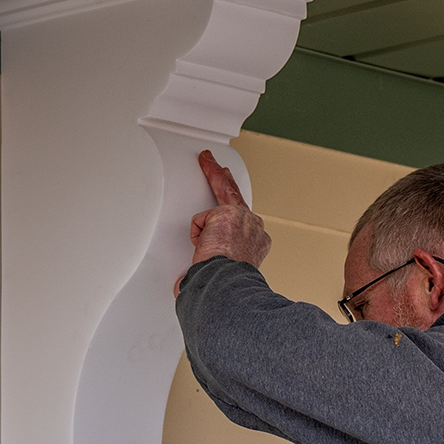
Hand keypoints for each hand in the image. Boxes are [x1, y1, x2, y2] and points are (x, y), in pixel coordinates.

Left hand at [177, 150, 271, 294]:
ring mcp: (241, 217)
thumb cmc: (230, 280)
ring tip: (207, 158)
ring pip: (221, 191)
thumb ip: (218, 264)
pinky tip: (203, 245)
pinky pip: (200, 222)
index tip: (234, 210)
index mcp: (258, 239)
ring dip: (211, 182)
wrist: (230, 281)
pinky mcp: (224, 213)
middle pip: (236, 195)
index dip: (235, 214)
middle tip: (218, 166)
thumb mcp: (232, 270)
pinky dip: (197, 235)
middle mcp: (254, 224)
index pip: (245, 218)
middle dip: (224, 178)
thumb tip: (186, 284)